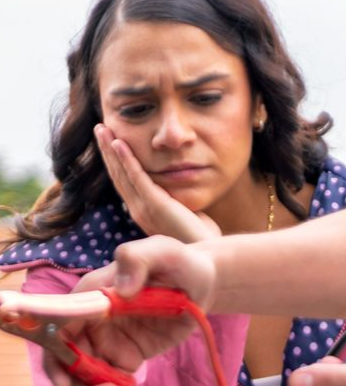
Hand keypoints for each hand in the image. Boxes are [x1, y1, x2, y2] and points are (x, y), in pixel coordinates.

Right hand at [41, 236, 217, 385]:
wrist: (201, 284)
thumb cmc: (177, 263)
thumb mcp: (162, 252)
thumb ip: (137, 260)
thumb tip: (122, 289)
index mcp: (89, 299)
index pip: (57, 331)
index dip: (55, 360)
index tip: (66, 385)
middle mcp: (91, 326)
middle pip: (72, 368)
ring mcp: (107, 346)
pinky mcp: (126, 362)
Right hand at [95, 124, 220, 242]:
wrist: (206, 258)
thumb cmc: (197, 238)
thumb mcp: (180, 214)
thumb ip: (173, 200)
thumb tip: (175, 190)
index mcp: (142, 211)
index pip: (123, 182)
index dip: (114, 161)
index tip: (109, 141)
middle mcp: (137, 210)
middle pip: (117, 175)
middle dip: (106, 150)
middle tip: (99, 128)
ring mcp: (144, 209)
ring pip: (121, 174)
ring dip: (111, 150)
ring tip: (102, 128)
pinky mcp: (156, 206)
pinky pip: (138, 178)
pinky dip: (127, 159)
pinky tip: (120, 143)